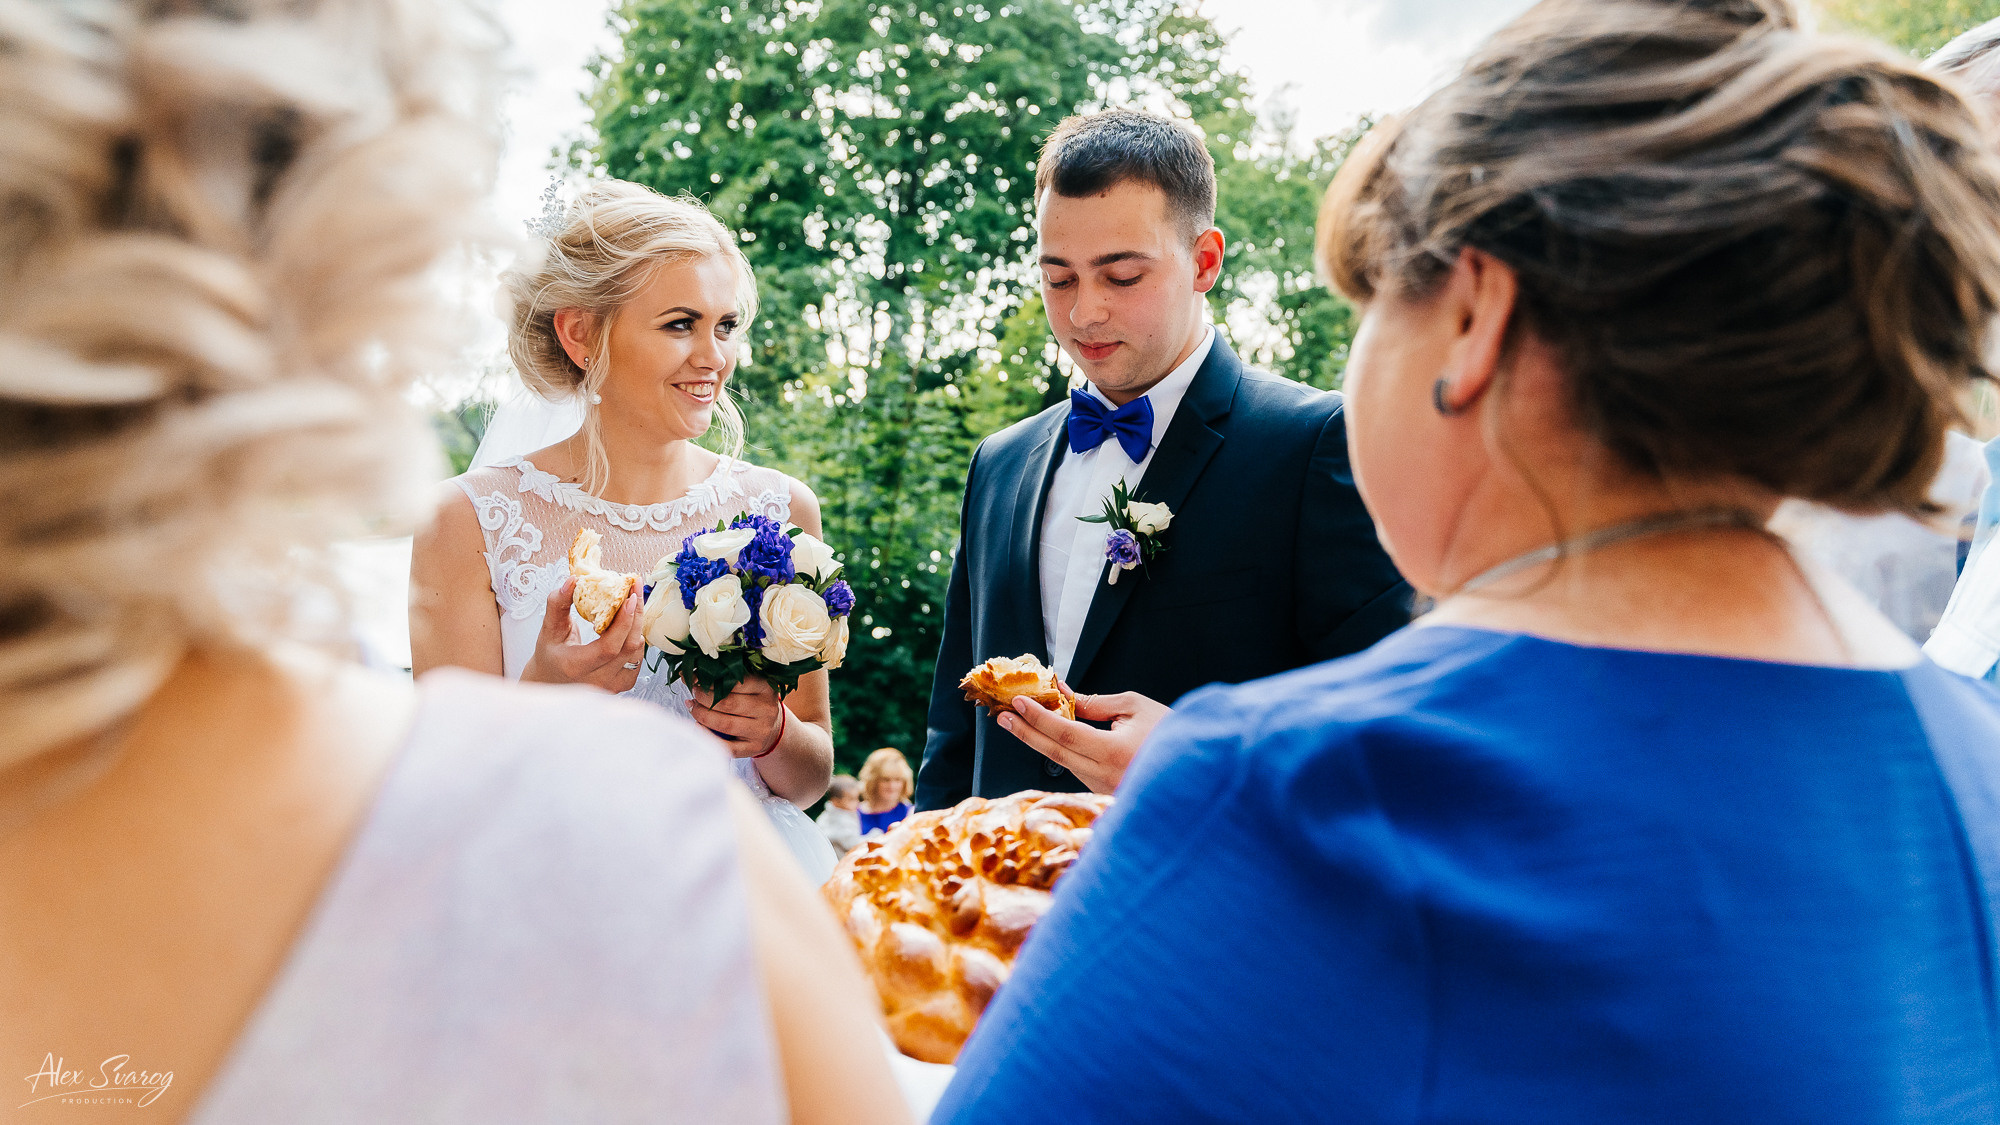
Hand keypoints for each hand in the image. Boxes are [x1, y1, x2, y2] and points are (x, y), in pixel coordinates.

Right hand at [520, 576, 645, 692]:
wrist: (552, 680)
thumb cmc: (550, 655)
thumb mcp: (548, 629)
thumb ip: (557, 604)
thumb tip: (572, 581)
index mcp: (576, 667)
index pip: (608, 648)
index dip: (623, 623)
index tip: (629, 598)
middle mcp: (596, 681)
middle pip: (628, 647)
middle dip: (635, 614)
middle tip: (634, 589)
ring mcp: (611, 685)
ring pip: (637, 651)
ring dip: (637, 623)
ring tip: (632, 601)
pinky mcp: (623, 684)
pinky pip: (637, 657)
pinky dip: (635, 636)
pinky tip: (630, 622)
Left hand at [691, 676, 786, 757]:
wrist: (773, 729)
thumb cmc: (754, 703)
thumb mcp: (749, 687)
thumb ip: (724, 679)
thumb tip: (690, 676)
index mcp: (766, 688)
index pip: (736, 682)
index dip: (711, 681)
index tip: (696, 680)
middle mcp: (766, 709)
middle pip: (728, 703)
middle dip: (704, 698)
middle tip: (695, 694)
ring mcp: (761, 730)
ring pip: (725, 724)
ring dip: (703, 716)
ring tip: (694, 709)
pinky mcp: (753, 748)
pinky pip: (726, 746)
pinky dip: (708, 736)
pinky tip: (698, 727)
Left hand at [996, 688, 1170, 794]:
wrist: (1195, 770)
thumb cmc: (1170, 732)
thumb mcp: (1134, 707)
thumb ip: (1094, 703)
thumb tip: (1062, 695)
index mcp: (1113, 752)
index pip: (1065, 733)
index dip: (1038, 717)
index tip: (1018, 702)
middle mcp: (1104, 776)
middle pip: (1054, 753)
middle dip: (1025, 732)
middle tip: (1002, 715)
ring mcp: (1103, 788)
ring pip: (1062, 762)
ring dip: (1038, 740)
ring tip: (1019, 719)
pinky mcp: (1104, 793)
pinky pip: (1075, 768)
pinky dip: (1059, 750)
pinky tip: (1048, 735)